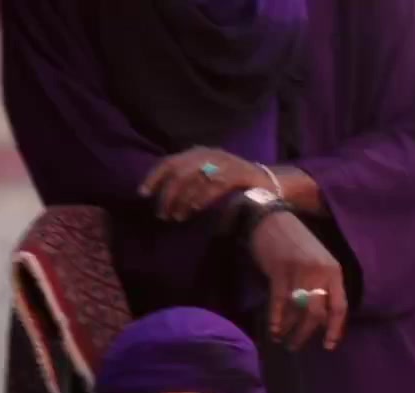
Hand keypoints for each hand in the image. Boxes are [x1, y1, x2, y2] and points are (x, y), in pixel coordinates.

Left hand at [140, 148, 264, 222]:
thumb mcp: (211, 173)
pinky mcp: (237, 175)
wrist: (271, 182)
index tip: (143, 194)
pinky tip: (195, 210)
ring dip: (182, 201)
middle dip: (167, 194)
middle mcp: (210, 155)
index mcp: (200, 153)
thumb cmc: (237, 182)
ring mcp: (224, 163)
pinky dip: (201, 199)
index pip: (169, 162)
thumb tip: (165, 193)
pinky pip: (213, 186)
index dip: (154, 177)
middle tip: (161, 213)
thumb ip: (191, 177)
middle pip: (178, 172)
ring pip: (193, 180)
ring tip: (176, 217)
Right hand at [248, 211, 347, 351]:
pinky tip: (274, 330)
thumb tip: (322, 318)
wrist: (272, 219)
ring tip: (284, 340)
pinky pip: (279, 303)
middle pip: (317, 314)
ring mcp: (299, 273)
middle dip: (307, 334)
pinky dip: (276, 319)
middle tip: (297, 346)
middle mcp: (320, 274)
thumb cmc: (297, 242)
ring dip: (290, 330)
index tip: (329, 345)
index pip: (340, 307)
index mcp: (334, 272)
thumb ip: (324, 285)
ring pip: (298, 311)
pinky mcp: (279, 272)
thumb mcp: (319, 261)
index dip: (335, 329)